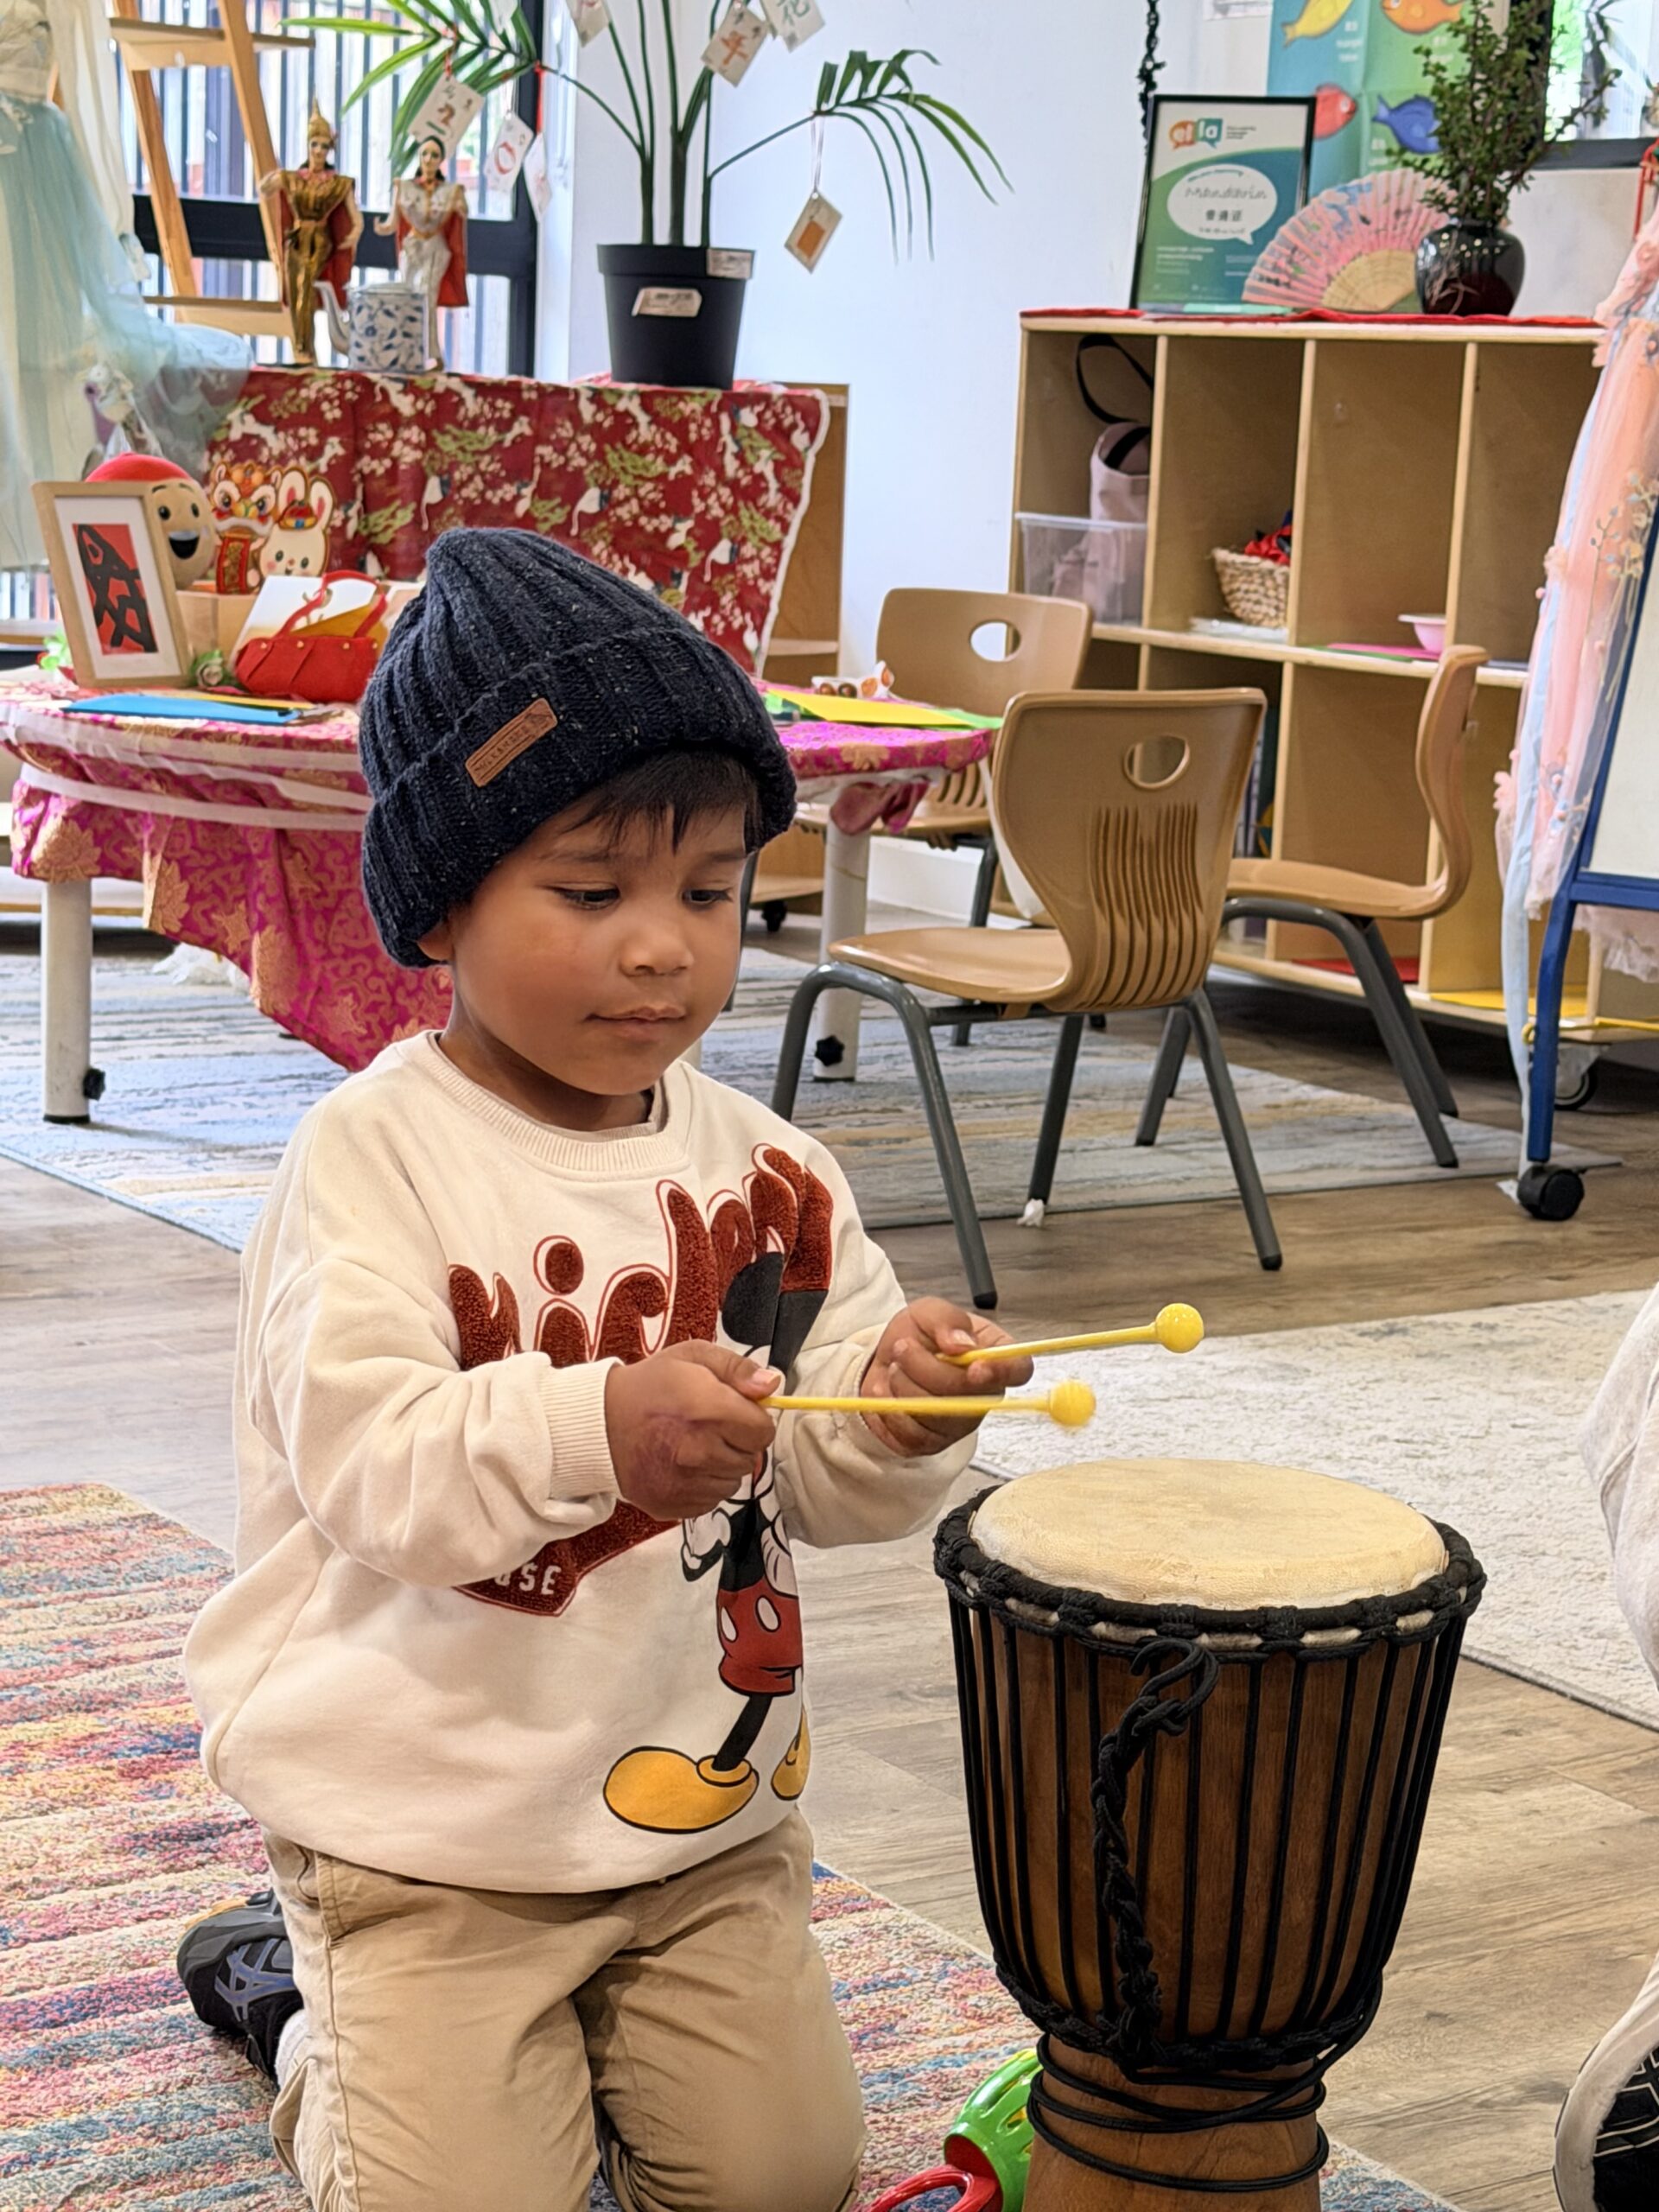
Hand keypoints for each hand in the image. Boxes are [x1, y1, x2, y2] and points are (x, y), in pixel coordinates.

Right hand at [605, 1341, 779, 1521]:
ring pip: (732, 1482)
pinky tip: (681, 1464)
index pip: (763, 1432)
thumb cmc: (649, 1387)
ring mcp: (685, 1484)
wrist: (599, 1423)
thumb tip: (772, 1384)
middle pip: (750, 1459)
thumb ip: (737, 1368)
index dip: (753, 1420)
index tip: (735, 1412)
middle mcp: (699, 1452)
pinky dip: (703, 1485)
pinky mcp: (673, 1506)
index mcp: (709, 1411)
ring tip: (692, 1444)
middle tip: (708, 1426)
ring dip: (721, 1465)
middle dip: (737, 1442)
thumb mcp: (692, 1357)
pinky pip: (710, 1500)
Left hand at [859, 1299, 1032, 1457]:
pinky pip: (911, 1432)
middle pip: (969, 1394)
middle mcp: (983, 1394)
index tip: (975, 1365)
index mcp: (994, 1356)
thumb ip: (947, 1320)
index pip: (1019, 1370)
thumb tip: (961, 1344)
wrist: (884, 1360)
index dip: (1002, 1371)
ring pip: (935, 1413)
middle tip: (903, 1346)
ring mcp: (959, 1423)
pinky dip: (890, 1407)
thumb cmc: (917, 1336)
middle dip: (925, 1367)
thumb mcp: (928, 1312)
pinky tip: (890, 1390)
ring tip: (895, 1366)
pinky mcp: (931, 1443)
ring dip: (902, 1383)